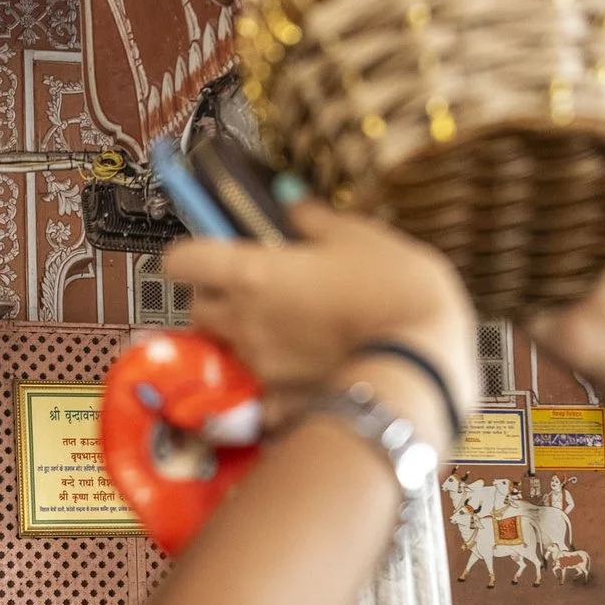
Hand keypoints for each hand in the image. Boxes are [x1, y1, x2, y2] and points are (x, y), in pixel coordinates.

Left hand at [165, 202, 476, 434]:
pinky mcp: (280, 402)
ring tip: (283, 326)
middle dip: (215, 296)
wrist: (423, 362)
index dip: (192, 251)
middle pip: (197, 307)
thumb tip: (289, 202)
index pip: (180, 260)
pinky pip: (255, 389)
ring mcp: (259, 367)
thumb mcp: (358, 235)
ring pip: (223, 348)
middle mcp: (244, 322)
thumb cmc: (395, 292)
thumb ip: (311, 217)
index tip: (213, 246)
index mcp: (252, 274)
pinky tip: (298, 367)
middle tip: (253, 285)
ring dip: (239, 336)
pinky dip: (265, 380)